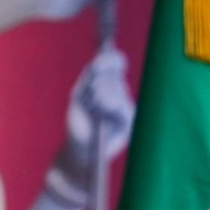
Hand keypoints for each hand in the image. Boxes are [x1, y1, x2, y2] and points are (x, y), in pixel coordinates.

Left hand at [49, 42, 132, 209]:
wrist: (81, 150)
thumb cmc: (79, 123)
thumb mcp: (79, 96)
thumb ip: (89, 78)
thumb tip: (98, 62)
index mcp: (108, 83)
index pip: (116, 62)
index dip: (111, 59)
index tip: (99, 62)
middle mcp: (120, 92)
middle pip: (113, 75)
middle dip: (97, 84)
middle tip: (88, 101)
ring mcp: (126, 106)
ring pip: (117, 88)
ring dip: (100, 97)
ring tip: (93, 112)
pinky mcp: (130, 120)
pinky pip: (122, 104)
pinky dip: (111, 107)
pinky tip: (103, 116)